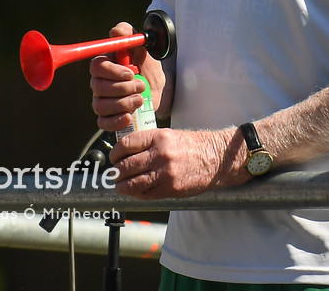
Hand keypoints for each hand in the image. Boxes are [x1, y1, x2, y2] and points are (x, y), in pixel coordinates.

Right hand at [89, 22, 146, 131]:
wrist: (157, 87)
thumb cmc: (146, 64)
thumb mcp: (142, 45)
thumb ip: (128, 34)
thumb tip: (115, 31)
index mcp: (104, 63)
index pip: (96, 67)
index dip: (112, 71)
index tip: (131, 73)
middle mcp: (99, 82)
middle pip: (99, 88)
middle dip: (123, 88)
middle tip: (141, 86)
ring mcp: (102, 100)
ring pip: (101, 106)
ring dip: (123, 103)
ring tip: (140, 99)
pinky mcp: (108, 117)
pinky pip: (103, 123)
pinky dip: (116, 121)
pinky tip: (129, 116)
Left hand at [109, 127, 247, 199]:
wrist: (214, 158)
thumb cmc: (190, 145)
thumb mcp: (167, 135)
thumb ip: (146, 143)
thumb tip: (123, 154)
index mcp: (158, 137)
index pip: (125, 145)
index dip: (115, 153)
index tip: (114, 158)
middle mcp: (160, 154)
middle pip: (126, 166)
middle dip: (116, 172)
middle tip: (114, 174)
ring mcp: (165, 173)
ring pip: (132, 184)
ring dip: (122, 186)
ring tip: (120, 185)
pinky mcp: (170, 189)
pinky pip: (145, 194)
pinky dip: (136, 194)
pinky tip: (135, 191)